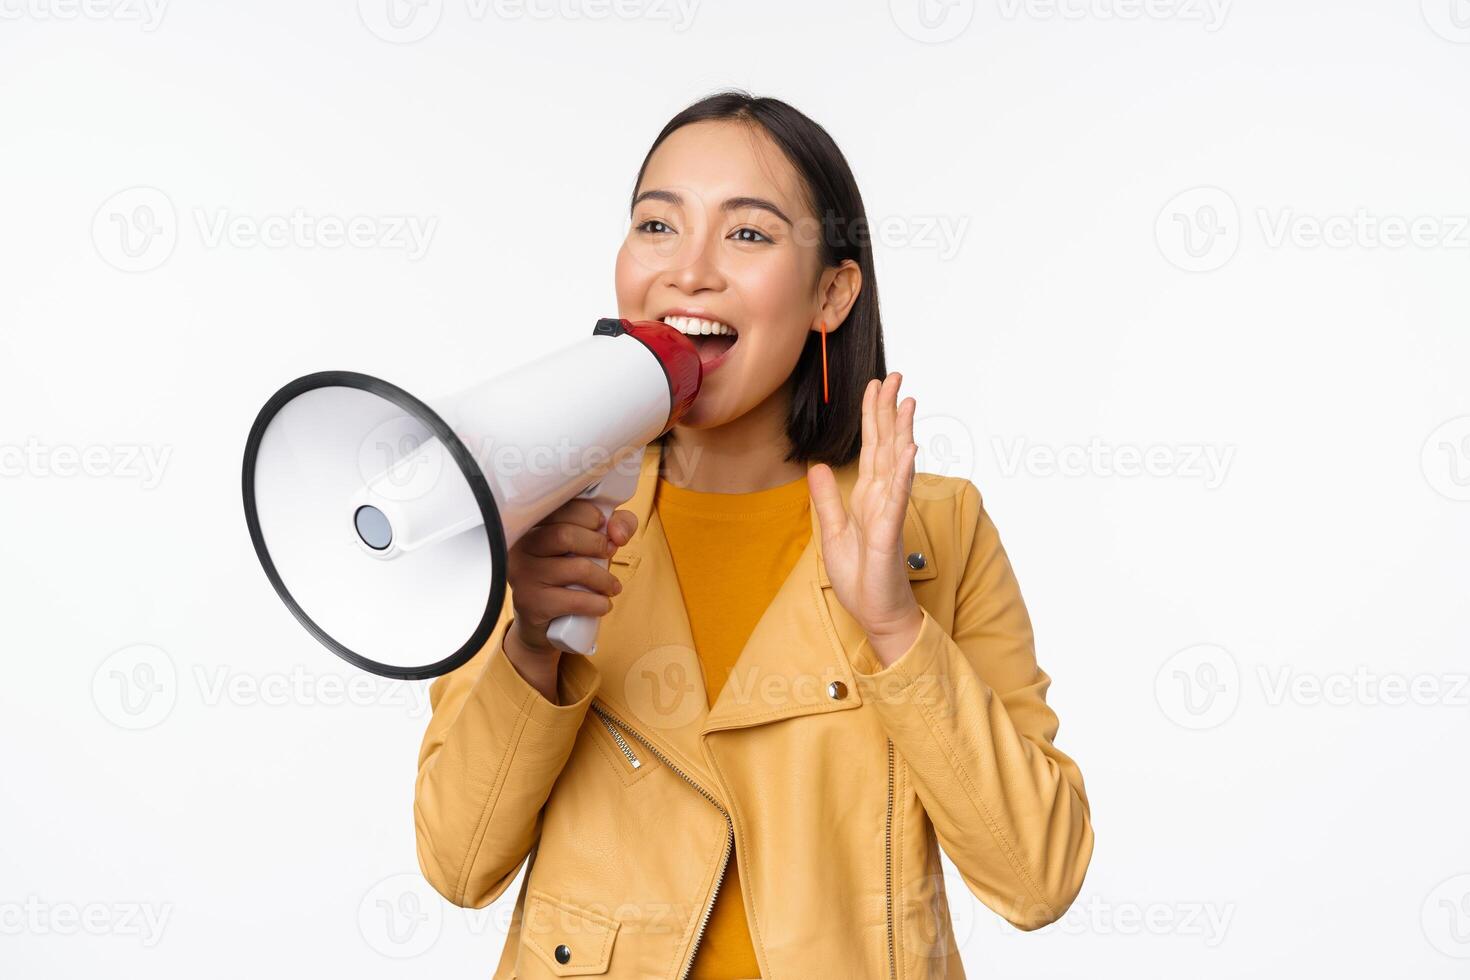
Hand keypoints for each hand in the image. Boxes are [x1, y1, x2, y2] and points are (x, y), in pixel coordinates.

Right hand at [502, 499, 638, 700]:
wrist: (544, 624)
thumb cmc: (570, 576)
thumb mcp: (593, 545)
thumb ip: (616, 524)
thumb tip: (618, 533)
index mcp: (532, 525)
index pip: (560, 508)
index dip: (589, 515)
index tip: (603, 527)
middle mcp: (521, 547)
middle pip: (565, 535)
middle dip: (598, 544)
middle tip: (610, 554)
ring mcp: (522, 576)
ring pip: (575, 568)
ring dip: (604, 579)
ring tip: (612, 587)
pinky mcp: (531, 603)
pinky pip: (573, 600)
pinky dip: (597, 603)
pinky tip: (603, 605)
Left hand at [808, 373, 924, 667]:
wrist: (875, 612)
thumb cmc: (860, 577)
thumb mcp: (831, 533)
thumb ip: (826, 499)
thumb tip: (818, 466)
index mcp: (867, 497)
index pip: (871, 448)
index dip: (872, 417)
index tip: (875, 387)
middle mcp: (881, 498)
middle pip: (885, 446)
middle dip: (888, 411)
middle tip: (894, 376)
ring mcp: (888, 513)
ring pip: (895, 463)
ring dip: (902, 431)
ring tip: (907, 401)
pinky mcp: (889, 532)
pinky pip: (896, 497)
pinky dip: (901, 472)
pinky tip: (908, 449)